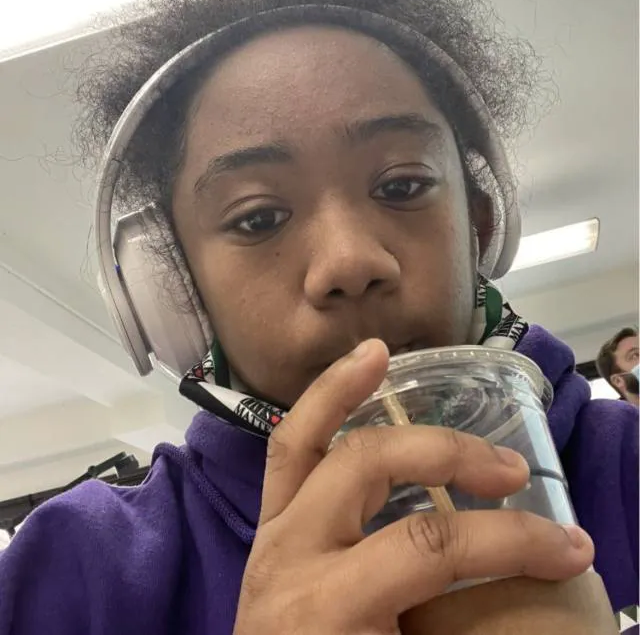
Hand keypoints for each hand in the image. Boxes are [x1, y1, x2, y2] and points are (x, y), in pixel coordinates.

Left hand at [234, 340, 593, 634]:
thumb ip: (457, 628)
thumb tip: (528, 608)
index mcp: (329, 605)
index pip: (430, 547)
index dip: (510, 542)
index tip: (570, 548)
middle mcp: (292, 554)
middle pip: (370, 468)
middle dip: (449, 457)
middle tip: (511, 472)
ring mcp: (271, 533)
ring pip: (304, 440)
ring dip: (346, 391)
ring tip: (387, 354)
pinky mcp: (266, 526)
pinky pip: (287, 451)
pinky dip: (319, 406)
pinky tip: (348, 371)